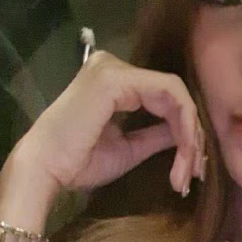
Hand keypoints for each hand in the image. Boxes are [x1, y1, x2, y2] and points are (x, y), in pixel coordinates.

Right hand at [13, 49, 206, 198]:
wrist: (46, 170)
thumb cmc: (78, 164)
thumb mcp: (129, 149)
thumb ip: (156, 135)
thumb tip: (185, 134)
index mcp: (115, 83)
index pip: (164, 98)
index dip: (186, 132)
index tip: (191, 170)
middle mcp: (114, 67)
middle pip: (174, 95)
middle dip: (193, 137)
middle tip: (195, 175)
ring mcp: (115, 69)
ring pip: (177, 95)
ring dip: (191, 136)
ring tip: (188, 173)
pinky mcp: (117, 79)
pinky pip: (170, 93)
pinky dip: (184, 124)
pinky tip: (185, 152)